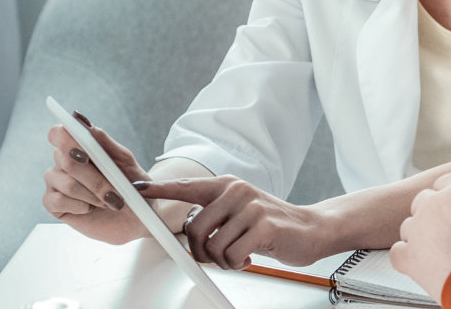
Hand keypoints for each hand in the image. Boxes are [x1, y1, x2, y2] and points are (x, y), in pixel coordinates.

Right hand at [43, 112, 151, 244]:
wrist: (138, 216)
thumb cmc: (132, 186)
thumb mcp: (126, 163)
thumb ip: (105, 143)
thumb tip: (84, 123)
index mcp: (79, 146)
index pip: (58, 134)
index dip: (68, 142)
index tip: (86, 155)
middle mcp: (62, 161)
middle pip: (66, 161)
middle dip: (96, 180)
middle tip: (116, 194)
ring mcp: (55, 182)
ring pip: (67, 184)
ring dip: (93, 195)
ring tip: (109, 202)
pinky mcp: (52, 203)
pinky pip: (57, 201)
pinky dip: (81, 206)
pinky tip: (91, 208)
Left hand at [136, 176, 334, 268]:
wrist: (312, 229)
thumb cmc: (272, 224)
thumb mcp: (240, 211)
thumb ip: (215, 213)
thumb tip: (188, 228)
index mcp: (227, 186)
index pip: (187, 187)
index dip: (160, 189)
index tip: (139, 189)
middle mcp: (237, 192)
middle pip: (194, 229)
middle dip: (201, 252)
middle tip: (216, 257)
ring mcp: (251, 207)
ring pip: (212, 246)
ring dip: (221, 261)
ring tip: (237, 257)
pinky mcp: (263, 226)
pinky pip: (231, 255)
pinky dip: (236, 264)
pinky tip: (249, 259)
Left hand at [391, 172, 450, 303]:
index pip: (445, 183)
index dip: (450, 197)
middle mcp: (434, 203)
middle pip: (424, 201)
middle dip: (433, 215)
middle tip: (450, 233)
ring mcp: (418, 229)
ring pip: (410, 226)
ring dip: (422, 236)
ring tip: (441, 253)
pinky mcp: (408, 256)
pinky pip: (399, 251)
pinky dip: (409, 258)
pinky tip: (425, 264)